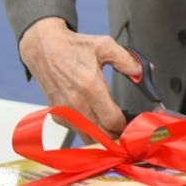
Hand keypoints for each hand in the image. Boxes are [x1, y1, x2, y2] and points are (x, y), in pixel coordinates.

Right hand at [18, 17, 140, 136]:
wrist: (44, 48)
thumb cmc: (72, 47)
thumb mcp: (104, 46)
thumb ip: (127, 60)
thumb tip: (142, 72)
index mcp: (89, 86)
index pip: (113, 120)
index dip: (126, 124)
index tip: (132, 120)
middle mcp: (75, 103)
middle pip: (102, 135)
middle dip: (117, 133)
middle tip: (126, 126)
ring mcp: (65, 112)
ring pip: (89, 138)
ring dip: (103, 136)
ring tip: (112, 124)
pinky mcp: (58, 116)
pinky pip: (77, 131)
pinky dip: (88, 130)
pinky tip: (95, 119)